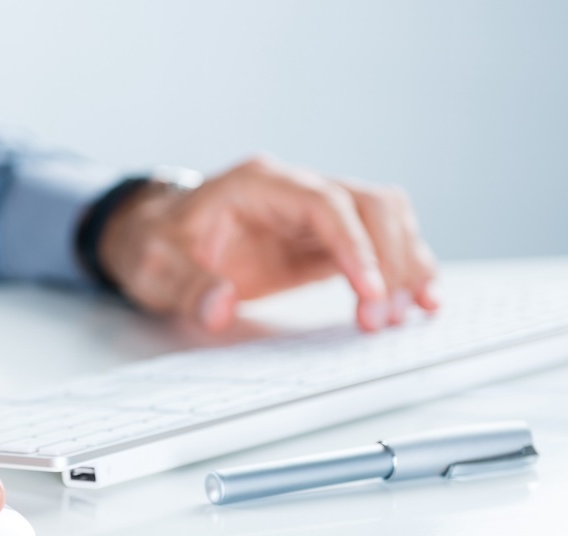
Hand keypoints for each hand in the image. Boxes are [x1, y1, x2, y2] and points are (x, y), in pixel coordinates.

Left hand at [99, 156, 438, 331]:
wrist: (152, 236)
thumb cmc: (155, 244)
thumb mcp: (155, 267)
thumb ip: (186, 286)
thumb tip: (219, 307)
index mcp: (256, 184)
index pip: (324, 203)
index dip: (354, 246)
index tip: (370, 292)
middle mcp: (294, 190)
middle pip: (369, 204)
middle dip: (390, 259)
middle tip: (384, 318)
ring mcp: (313, 213)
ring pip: (385, 219)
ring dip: (406, 262)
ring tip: (407, 315)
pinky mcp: (322, 241)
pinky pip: (378, 244)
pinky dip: (401, 269)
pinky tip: (415, 301)